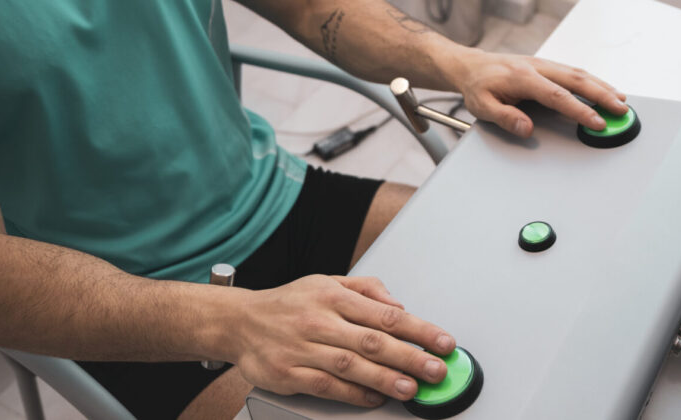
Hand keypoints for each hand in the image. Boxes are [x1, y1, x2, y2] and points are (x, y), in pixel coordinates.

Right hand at [228, 275, 455, 406]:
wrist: (238, 321)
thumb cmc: (289, 303)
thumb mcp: (327, 282)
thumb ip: (367, 290)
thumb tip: (399, 304)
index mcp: (333, 296)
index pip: (386, 314)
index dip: (419, 329)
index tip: (443, 342)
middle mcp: (319, 321)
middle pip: (373, 341)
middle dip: (410, 357)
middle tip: (436, 369)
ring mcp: (302, 349)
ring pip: (351, 366)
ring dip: (385, 379)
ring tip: (411, 388)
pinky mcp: (288, 374)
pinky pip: (326, 386)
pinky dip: (353, 393)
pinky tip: (375, 397)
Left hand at [446, 50, 628, 136]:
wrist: (472, 66)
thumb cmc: (478, 86)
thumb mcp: (482, 106)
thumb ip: (504, 117)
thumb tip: (525, 128)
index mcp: (523, 78)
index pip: (558, 96)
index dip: (580, 111)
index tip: (596, 123)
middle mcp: (538, 68)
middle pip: (577, 80)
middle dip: (602, 96)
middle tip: (621, 110)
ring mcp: (545, 65)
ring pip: (579, 74)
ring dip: (602, 87)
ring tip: (621, 101)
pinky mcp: (548, 66)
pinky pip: (575, 72)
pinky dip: (593, 81)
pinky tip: (604, 90)